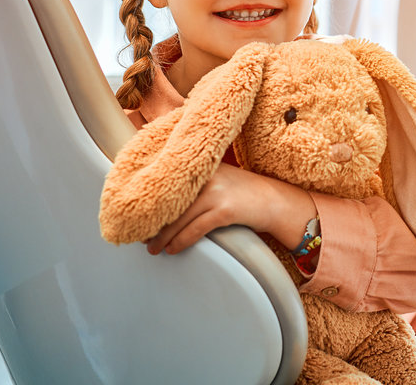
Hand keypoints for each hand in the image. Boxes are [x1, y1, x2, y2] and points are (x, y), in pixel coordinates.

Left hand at [145, 163, 316, 255]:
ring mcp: (216, 193)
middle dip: (153, 224)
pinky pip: (195, 230)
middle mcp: (207, 176)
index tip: (139, 216)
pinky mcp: (225, 210)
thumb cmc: (246, 193)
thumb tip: (167, 203)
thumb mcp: (220, 179)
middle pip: (171, 203)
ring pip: (179, 219)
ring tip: (153, 248)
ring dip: (163, 237)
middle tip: (141, 237)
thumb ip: (197, 184)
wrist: (276, 200)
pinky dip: (181, 241)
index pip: (169, 184)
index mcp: (203, 166)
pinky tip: (173, 249)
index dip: (152, 203)